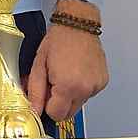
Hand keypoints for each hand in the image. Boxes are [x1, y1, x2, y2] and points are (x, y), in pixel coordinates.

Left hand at [26, 0, 108, 121]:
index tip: (45, 94)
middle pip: (69, 113)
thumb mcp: (39, 65)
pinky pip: (89, 93)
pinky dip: (81, 87)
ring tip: (66, 73)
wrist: (77, 23)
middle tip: (53, 82)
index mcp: (67, 86)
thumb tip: (34, 110)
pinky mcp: (103, 81)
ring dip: (70, 94)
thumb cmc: (58, 40)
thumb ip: (35, 91)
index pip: (56, 115)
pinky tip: (77, 71)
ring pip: (79, 103)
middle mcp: (85, 89)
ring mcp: (96, 85)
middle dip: (58, 103)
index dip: (47, 106)